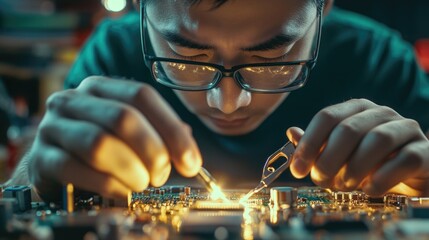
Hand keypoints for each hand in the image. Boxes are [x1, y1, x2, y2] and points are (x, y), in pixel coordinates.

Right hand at [28, 76, 201, 200]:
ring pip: (99, 143)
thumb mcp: (129, 133)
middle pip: (123, 117)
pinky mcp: (41, 158)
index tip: (190, 161)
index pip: (142, 96)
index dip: (172, 129)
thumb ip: (159, 134)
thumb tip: (189, 153)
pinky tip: (123, 191)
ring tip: (143, 182)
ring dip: (130, 168)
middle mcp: (73, 100)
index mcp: (101, 88)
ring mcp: (53, 127)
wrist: (53, 164)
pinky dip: (108, 184)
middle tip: (162, 174)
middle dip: (152, 151)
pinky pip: (76, 169)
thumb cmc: (99, 147)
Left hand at [287, 98, 428, 195]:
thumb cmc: (369, 163)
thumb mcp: (338, 155)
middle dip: (329, 159)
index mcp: (356, 109)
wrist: (410, 175)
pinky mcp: (425, 150)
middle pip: (348, 129)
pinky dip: (382, 177)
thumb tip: (292, 133)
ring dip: (355, 167)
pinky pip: (405, 159)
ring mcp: (405, 128)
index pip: (327, 116)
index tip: (297, 168)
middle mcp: (380, 113)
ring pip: (378, 140)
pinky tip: (370, 188)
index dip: (309, 143)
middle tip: (321, 180)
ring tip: (345, 185)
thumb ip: (317, 146)